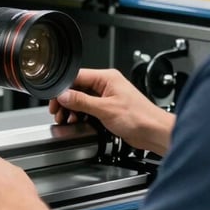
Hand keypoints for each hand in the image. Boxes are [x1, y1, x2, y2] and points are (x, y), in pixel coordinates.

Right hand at [49, 68, 173, 154]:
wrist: (153, 132)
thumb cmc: (139, 117)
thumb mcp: (105, 109)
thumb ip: (82, 101)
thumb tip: (64, 95)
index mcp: (107, 78)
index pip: (77, 77)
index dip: (63, 88)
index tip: (55, 99)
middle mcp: (107, 85)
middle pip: (78, 88)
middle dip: (66, 101)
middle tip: (58, 112)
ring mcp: (107, 96)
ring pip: (82, 99)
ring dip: (73, 109)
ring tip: (66, 119)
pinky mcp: (109, 108)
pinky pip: (89, 108)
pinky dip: (81, 114)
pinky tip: (77, 121)